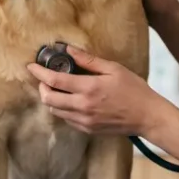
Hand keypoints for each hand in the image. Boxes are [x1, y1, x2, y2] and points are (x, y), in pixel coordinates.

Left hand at [26, 45, 170, 139]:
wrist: (147, 116)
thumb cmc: (134, 89)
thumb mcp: (113, 69)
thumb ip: (88, 60)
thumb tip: (68, 49)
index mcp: (89, 89)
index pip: (54, 81)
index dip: (39, 73)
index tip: (31, 66)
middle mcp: (83, 107)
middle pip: (48, 99)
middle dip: (41, 87)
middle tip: (44, 78)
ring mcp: (84, 121)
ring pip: (54, 111)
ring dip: (50, 98)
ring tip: (56, 88)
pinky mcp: (87, 129)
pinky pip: (66, 119)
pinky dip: (62, 109)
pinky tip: (70, 100)